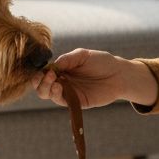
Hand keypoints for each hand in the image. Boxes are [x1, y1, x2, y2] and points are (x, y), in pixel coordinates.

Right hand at [33, 48, 157, 108]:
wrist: (119, 75)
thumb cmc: (102, 62)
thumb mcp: (83, 55)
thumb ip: (67, 59)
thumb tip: (51, 66)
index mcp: (62, 69)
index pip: (43, 72)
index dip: (39, 71)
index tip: (44, 69)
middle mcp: (62, 81)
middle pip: (41, 85)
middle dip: (38, 82)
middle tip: (45, 76)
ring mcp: (68, 92)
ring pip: (47, 94)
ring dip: (45, 88)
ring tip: (53, 81)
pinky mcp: (76, 102)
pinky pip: (61, 101)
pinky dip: (56, 95)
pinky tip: (57, 87)